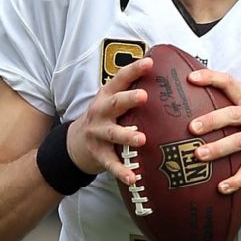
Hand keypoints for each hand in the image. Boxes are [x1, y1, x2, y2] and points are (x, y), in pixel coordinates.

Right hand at [66, 57, 152, 184]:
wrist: (74, 143)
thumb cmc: (105, 118)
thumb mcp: (112, 102)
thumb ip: (131, 91)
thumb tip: (165, 75)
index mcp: (107, 96)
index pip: (120, 79)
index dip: (134, 70)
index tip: (149, 62)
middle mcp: (100, 112)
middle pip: (115, 103)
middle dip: (128, 99)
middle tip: (144, 96)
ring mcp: (97, 133)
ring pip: (112, 134)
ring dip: (127, 135)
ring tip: (142, 138)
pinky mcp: (99, 154)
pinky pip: (111, 163)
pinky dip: (121, 171)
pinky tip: (133, 178)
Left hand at [186, 69, 240, 193]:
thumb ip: (227, 105)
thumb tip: (188, 102)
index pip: (230, 83)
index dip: (211, 78)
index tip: (190, 79)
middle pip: (234, 114)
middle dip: (212, 120)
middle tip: (192, 127)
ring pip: (239, 141)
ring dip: (218, 149)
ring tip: (199, 155)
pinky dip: (235, 180)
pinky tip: (221, 187)